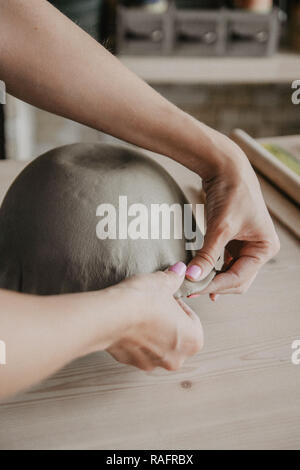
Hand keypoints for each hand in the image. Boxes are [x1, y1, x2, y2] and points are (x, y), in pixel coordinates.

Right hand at [106, 263, 202, 370]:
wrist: (110, 316)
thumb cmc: (141, 301)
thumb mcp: (162, 282)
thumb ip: (174, 278)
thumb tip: (179, 271)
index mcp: (193, 340)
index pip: (192, 320)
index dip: (179, 305)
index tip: (167, 297)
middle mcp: (175, 358)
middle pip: (175, 336)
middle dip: (166, 322)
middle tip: (155, 305)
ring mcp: (152, 363)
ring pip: (156, 346)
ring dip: (151, 332)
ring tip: (139, 313)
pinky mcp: (130, 362)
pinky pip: (137, 350)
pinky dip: (134, 338)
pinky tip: (127, 322)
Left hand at [185, 131, 279, 297]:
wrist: (226, 167)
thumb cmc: (230, 194)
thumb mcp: (219, 228)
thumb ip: (207, 255)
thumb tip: (192, 278)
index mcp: (265, 248)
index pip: (239, 278)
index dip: (216, 285)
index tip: (193, 289)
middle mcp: (260, 249)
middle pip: (237, 279)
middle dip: (215, 284)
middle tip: (192, 290)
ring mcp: (248, 245)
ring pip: (230, 272)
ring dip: (213, 278)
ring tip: (194, 286)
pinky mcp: (235, 239)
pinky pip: (224, 261)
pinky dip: (212, 268)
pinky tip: (201, 276)